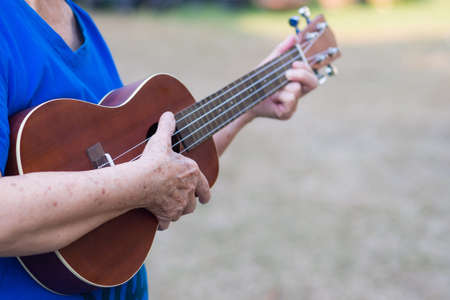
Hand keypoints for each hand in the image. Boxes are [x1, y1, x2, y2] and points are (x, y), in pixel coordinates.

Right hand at [138, 112, 210, 229]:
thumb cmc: (153, 160)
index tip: (205, 198)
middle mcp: (189, 191)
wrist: (141, 180)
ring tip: (171, 207)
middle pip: (192, 202)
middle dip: (188, 202)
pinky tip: (159, 219)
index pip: (204, 187)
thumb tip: (169, 114)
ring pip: (181, 211)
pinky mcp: (166, 215)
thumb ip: (166, 127)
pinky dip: (163, 221)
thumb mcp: (161, 140)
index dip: (205, 193)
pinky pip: (167, 222)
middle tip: (184, 201)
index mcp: (192, 174)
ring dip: (177, 210)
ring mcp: (179, 205)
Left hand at [247, 35, 317, 119]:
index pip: (311, 75)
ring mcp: (293, 105)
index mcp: (297, 82)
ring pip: (296, 91)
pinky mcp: (286, 113)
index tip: (294, 63)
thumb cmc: (259, 82)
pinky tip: (273, 98)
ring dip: (282, 88)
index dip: (306, 68)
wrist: (245, 97)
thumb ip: (282, 50)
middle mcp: (297, 94)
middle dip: (301, 75)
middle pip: (313, 83)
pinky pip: (290, 101)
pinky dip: (280, 97)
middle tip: (286, 74)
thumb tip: (294, 37)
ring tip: (272, 90)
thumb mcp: (271, 63)